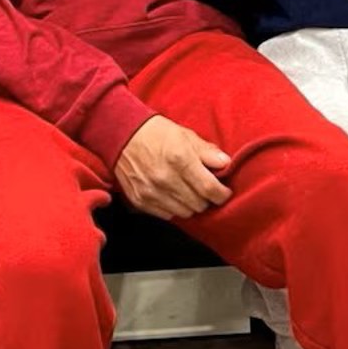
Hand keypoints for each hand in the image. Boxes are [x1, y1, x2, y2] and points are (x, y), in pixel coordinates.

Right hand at [115, 115, 231, 220]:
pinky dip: (174, 207)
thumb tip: (226, 164)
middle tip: (205, 188)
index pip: (210, 189)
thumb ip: (207, 152)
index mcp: (180, 159)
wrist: (121, 135)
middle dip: (207, 198)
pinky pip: (167, 215)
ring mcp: (152, 192)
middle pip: (199, 204)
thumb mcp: (186, 135)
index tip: (224, 192)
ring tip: (189, 191)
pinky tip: (172, 194)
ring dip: (191, 204)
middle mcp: (166, 179)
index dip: (222, 194)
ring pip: (185, 212)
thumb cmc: (156, 133)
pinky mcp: (141, 201)